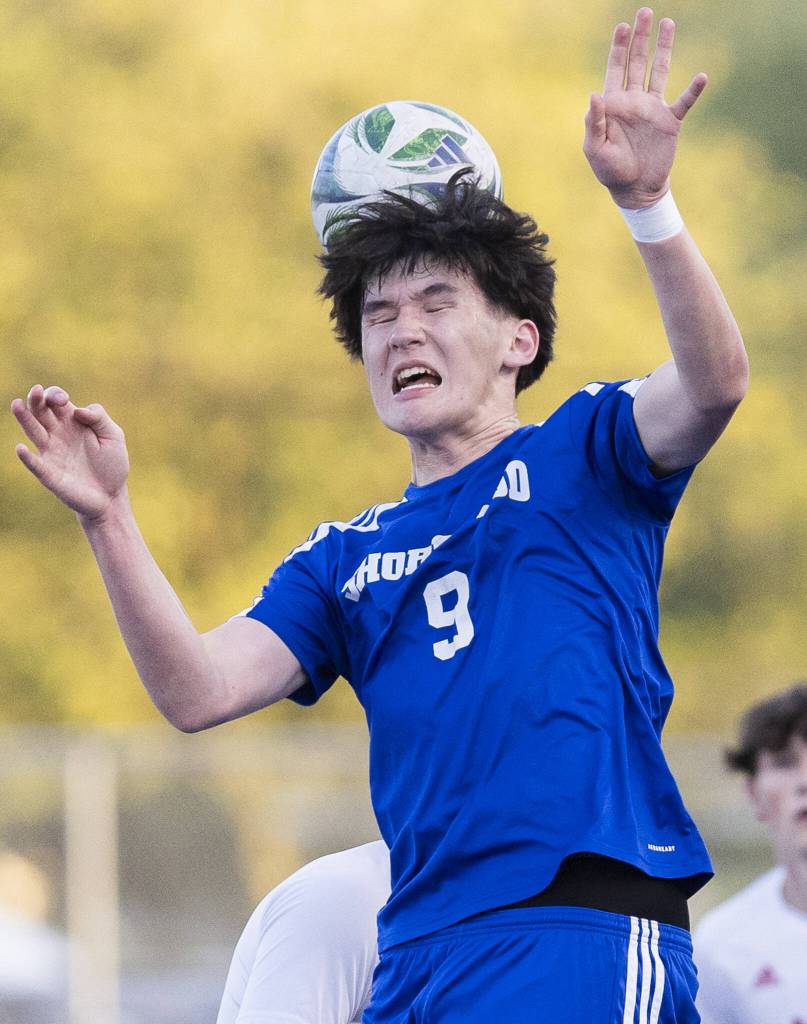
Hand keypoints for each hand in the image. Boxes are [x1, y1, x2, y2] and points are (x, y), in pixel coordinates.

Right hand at [11, 384, 129, 521]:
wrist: (111, 496)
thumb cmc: (112, 464)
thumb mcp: (113, 436)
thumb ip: (99, 418)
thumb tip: (77, 410)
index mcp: (72, 421)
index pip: (55, 401)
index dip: (55, 395)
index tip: (64, 401)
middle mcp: (58, 434)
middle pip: (40, 412)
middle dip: (37, 400)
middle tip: (36, 391)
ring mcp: (51, 453)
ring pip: (33, 432)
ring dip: (24, 419)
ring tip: (16, 404)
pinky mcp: (50, 474)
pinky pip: (35, 464)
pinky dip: (27, 458)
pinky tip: (21, 449)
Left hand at [583, 8, 706, 208]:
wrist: (635, 190)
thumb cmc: (610, 171)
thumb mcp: (595, 149)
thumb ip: (594, 122)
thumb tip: (594, 93)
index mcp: (614, 104)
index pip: (616, 69)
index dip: (619, 48)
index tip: (622, 27)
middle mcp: (635, 101)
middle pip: (638, 62)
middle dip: (641, 38)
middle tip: (645, 12)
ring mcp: (653, 109)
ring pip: (660, 71)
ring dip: (664, 48)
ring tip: (668, 23)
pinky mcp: (670, 122)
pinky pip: (684, 101)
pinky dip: (693, 90)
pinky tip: (702, 77)